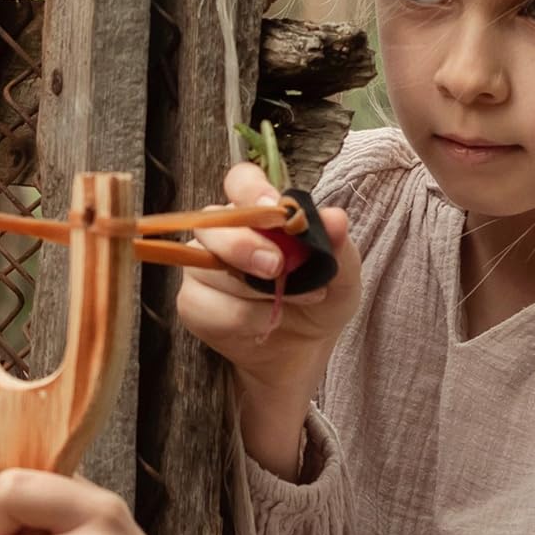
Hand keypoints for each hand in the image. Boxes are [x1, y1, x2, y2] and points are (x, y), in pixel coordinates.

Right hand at [175, 162, 360, 398]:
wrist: (304, 352)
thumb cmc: (321, 302)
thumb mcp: (342, 277)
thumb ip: (337, 247)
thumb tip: (335, 218)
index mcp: (259, 212)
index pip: (241, 181)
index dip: (251, 189)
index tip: (273, 206)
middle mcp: (223, 233)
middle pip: (212, 223)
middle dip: (243, 244)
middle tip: (277, 268)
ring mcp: (201, 267)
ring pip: (210, 268)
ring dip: (256, 292)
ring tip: (290, 303)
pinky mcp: (192, 303)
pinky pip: (208, 305)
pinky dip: (245, 319)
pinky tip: (266, 323)